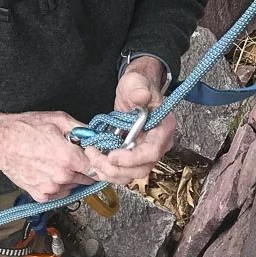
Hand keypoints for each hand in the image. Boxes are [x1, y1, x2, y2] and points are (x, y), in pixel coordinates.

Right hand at [0, 110, 96, 201]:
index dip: (98, 161)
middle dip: (83, 167)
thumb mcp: (59, 119)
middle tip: (71, 155)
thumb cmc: (26, 128)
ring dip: (70, 176)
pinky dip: (58, 183)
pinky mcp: (41, 195)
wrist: (0, 142)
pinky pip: (59, 192)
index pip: (97, 168)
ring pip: (73, 185)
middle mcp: (62, 176)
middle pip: (86, 177)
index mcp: (69, 158)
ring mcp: (51, 188)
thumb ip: (82, 130)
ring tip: (55, 160)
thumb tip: (97, 136)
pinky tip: (48, 170)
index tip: (95, 157)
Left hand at [82, 60, 174, 187]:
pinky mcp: (134, 156)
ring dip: (109, 172)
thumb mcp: (136, 82)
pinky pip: (123, 171)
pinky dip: (108, 170)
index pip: (151, 152)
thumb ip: (138, 89)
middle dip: (116, 168)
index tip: (112, 156)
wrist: (135, 90)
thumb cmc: (138, 86)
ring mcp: (146, 152)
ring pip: (130, 175)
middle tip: (95, 157)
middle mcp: (158, 144)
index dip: (132, 158)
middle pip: (141, 169)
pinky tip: (96, 160)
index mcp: (163, 128)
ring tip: (92, 157)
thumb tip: (141, 96)